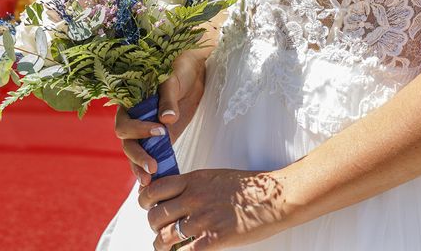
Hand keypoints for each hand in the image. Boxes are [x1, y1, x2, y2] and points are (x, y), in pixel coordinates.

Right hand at [114, 50, 205, 185]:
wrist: (193, 71)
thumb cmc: (178, 69)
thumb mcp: (174, 80)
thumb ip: (168, 99)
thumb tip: (167, 119)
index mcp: (131, 102)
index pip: (125, 122)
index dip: (139, 129)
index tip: (161, 131)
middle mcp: (135, 118)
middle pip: (127, 142)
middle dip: (137, 156)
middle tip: (153, 167)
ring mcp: (146, 130)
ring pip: (136, 152)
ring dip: (140, 167)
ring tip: (150, 181)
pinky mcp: (160, 138)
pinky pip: (151, 154)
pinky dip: (152, 167)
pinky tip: (157, 181)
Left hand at [139, 169, 294, 250]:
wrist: (275, 197)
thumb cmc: (249, 188)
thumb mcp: (214, 177)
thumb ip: (194, 186)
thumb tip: (177, 198)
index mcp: (193, 180)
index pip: (154, 189)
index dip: (144, 201)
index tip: (147, 207)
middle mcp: (193, 198)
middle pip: (156, 216)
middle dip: (153, 226)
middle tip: (158, 230)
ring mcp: (203, 219)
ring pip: (165, 237)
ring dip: (161, 245)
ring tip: (164, 247)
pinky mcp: (215, 239)